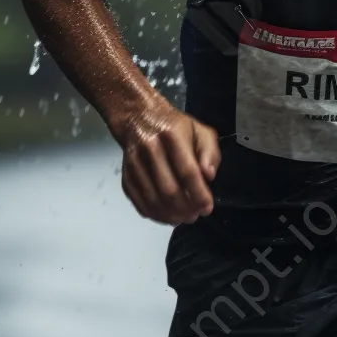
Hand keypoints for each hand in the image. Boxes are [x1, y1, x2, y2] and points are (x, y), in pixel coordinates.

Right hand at [114, 99, 220, 224]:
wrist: (139, 118)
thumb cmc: (174, 127)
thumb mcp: (200, 131)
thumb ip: (210, 153)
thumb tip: (209, 176)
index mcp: (173, 135)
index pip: (187, 171)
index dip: (198, 193)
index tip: (207, 208)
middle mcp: (150, 148)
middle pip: (168, 189)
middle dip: (185, 208)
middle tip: (196, 215)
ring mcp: (135, 162)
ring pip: (152, 198)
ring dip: (170, 215)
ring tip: (184, 218)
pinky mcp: (125, 174)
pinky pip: (138, 200)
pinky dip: (154, 213)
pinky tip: (167, 216)